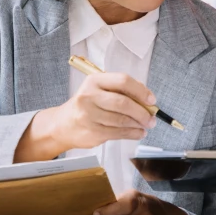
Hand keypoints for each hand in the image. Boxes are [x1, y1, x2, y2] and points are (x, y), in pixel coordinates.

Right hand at [15, 73, 154, 161]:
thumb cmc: (87, 105)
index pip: (122, 81)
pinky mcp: (92, 132)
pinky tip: (138, 133)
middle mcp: (89, 96)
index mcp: (94, 81)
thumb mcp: (99, 90)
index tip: (151, 100)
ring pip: (122, 120)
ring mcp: (89, 115)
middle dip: (142, 112)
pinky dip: (133, 134)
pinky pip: (118, 133)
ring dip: (139, 124)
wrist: (63, 125)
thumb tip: (147, 100)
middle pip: (123, 103)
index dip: (140, 90)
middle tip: (152, 117)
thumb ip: (121, 91)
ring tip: (146, 125)